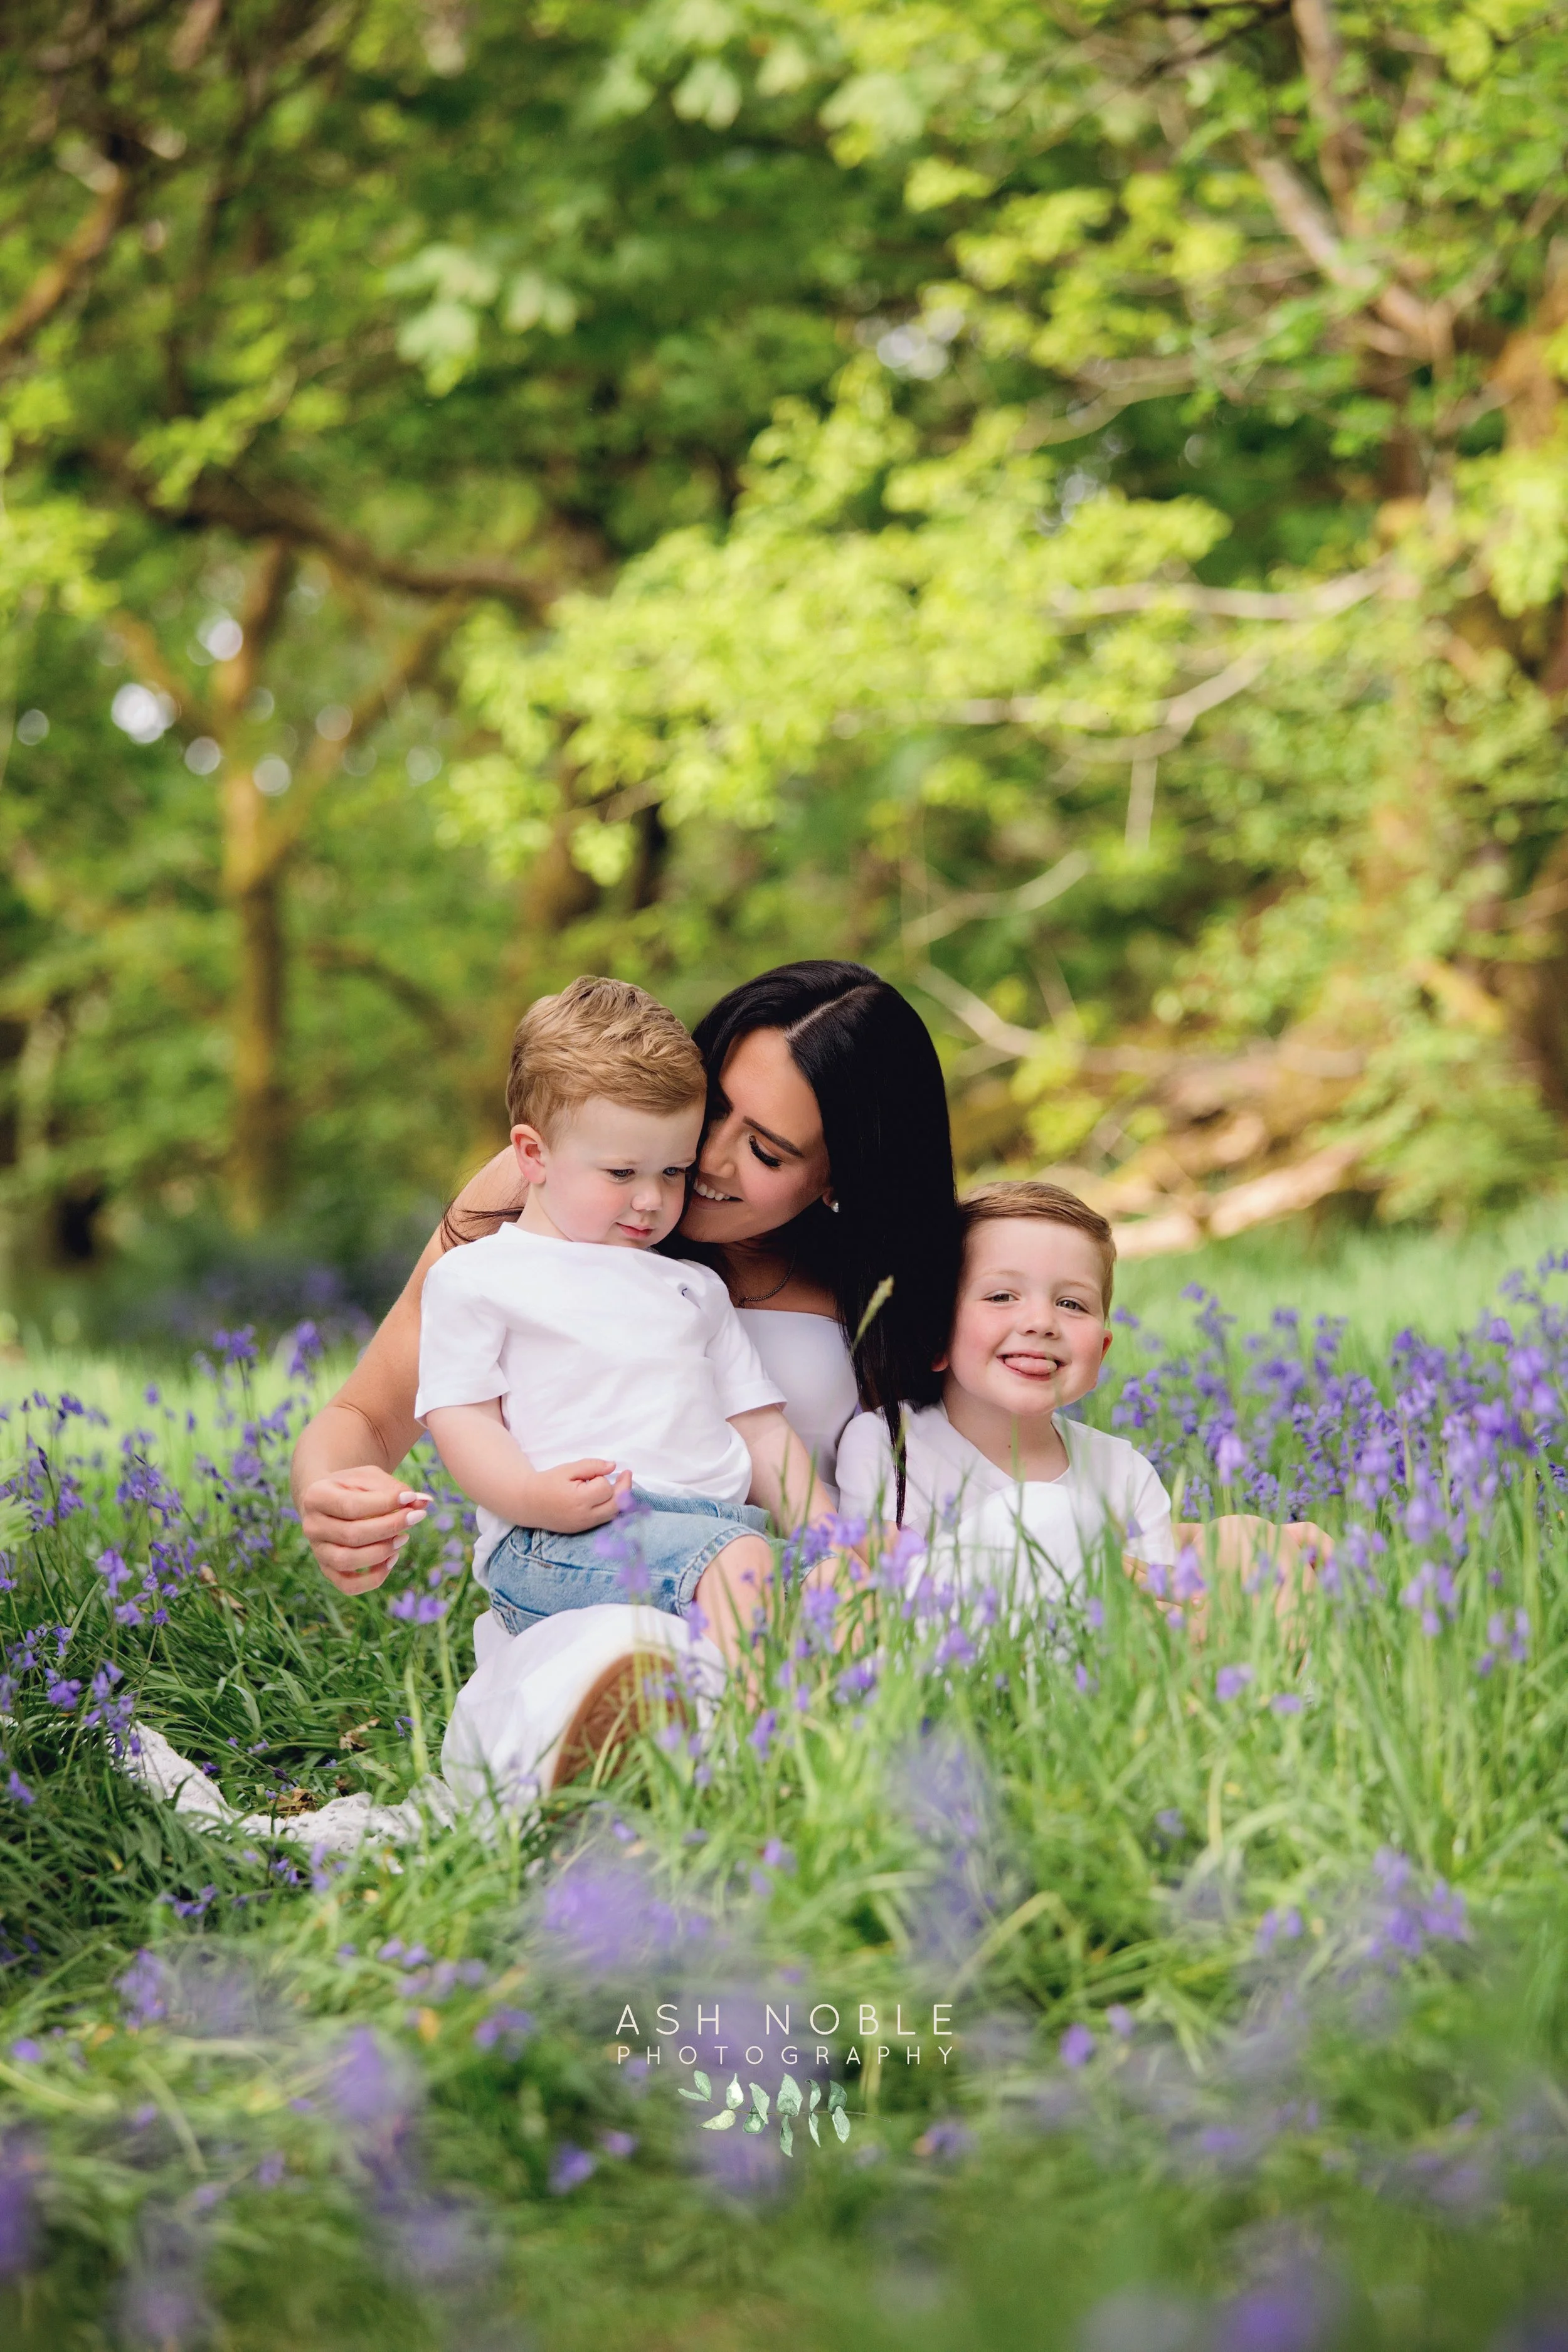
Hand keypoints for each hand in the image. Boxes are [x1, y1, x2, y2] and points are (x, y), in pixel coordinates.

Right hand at [300, 1466, 432, 1593]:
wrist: (332, 1501)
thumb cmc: (355, 1488)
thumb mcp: (372, 1479)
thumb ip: (396, 1489)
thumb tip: (426, 1502)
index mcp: (316, 1496)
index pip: (352, 1506)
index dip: (385, 1504)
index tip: (411, 1498)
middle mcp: (311, 1526)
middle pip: (352, 1535)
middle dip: (390, 1528)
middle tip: (415, 1517)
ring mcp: (318, 1551)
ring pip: (347, 1562)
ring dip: (382, 1552)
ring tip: (403, 1538)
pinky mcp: (328, 1570)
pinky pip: (348, 1585)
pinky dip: (374, 1578)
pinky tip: (392, 1559)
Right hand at [520, 1460, 632, 1533]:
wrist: (528, 1503)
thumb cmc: (547, 1483)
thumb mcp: (568, 1469)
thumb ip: (592, 1466)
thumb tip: (613, 1466)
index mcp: (579, 1500)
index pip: (605, 1488)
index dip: (602, 1478)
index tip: (593, 1474)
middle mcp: (584, 1516)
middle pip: (616, 1505)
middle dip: (624, 1489)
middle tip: (626, 1475)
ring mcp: (584, 1526)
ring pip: (613, 1515)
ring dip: (621, 1500)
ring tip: (620, 1485)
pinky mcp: (582, 1530)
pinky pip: (604, 1520)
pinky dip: (611, 1508)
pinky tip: (610, 1497)